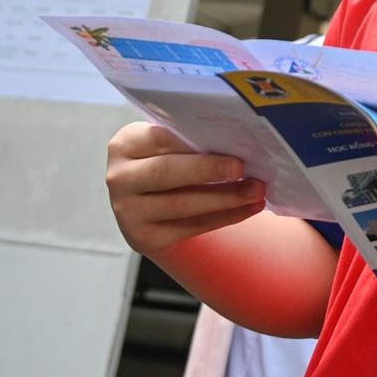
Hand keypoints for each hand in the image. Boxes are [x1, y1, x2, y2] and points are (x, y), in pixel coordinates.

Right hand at [105, 122, 264, 257]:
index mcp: (125, 145)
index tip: (229, 140)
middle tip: (243, 168)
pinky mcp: (144, 238)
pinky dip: (225, 217)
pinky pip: (191, 227)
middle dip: (208, 170)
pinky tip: (249, 208)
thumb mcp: (166, 146)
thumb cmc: (167, 162)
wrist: (147, 204)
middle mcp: (119, 178)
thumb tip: (237, 140)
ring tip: (257, 190)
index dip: (195, 140)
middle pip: (166, 172)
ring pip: (182, 204)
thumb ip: (188, 140)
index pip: (161, 138)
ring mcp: (128, 212)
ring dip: (225, 198)